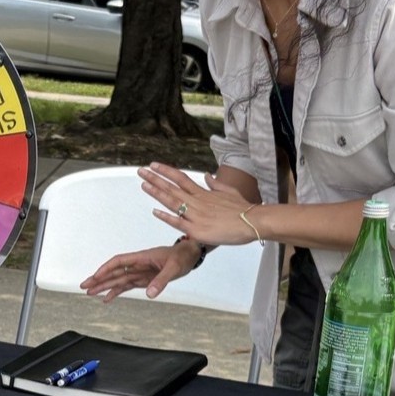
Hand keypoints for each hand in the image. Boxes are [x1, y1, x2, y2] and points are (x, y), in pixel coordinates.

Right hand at [81, 242, 200, 301]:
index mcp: (141, 258)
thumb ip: (161, 281)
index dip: (106, 269)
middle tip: (84, 286)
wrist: (189, 255)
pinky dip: (116, 292)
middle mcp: (137, 265)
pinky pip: (126, 286)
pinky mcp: (143, 280)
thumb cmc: (182, 257)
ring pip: (117, 280)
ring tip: (90, 293)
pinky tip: (107, 298)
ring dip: (104, 286)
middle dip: (99, 279)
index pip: (119, 262)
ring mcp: (139, 273)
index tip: (96, 276)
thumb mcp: (173, 268)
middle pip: (114, 272)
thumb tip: (150, 294)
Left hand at [137, 162, 259, 246]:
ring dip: (157, 193)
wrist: (253, 222)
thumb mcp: (229, 192)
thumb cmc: (244, 209)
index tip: (154, 165)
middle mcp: (198, 201)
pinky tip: (155, 212)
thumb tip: (206, 176)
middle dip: (155, 179)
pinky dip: (166, 217)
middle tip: (141, 171)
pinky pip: (179, 223)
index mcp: (204, 193)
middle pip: (172, 187)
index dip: (166, 171)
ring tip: (143, 185)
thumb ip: (215, 185)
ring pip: (172, 202)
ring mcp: (196, 215)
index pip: (181, 178)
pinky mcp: (198, 230)